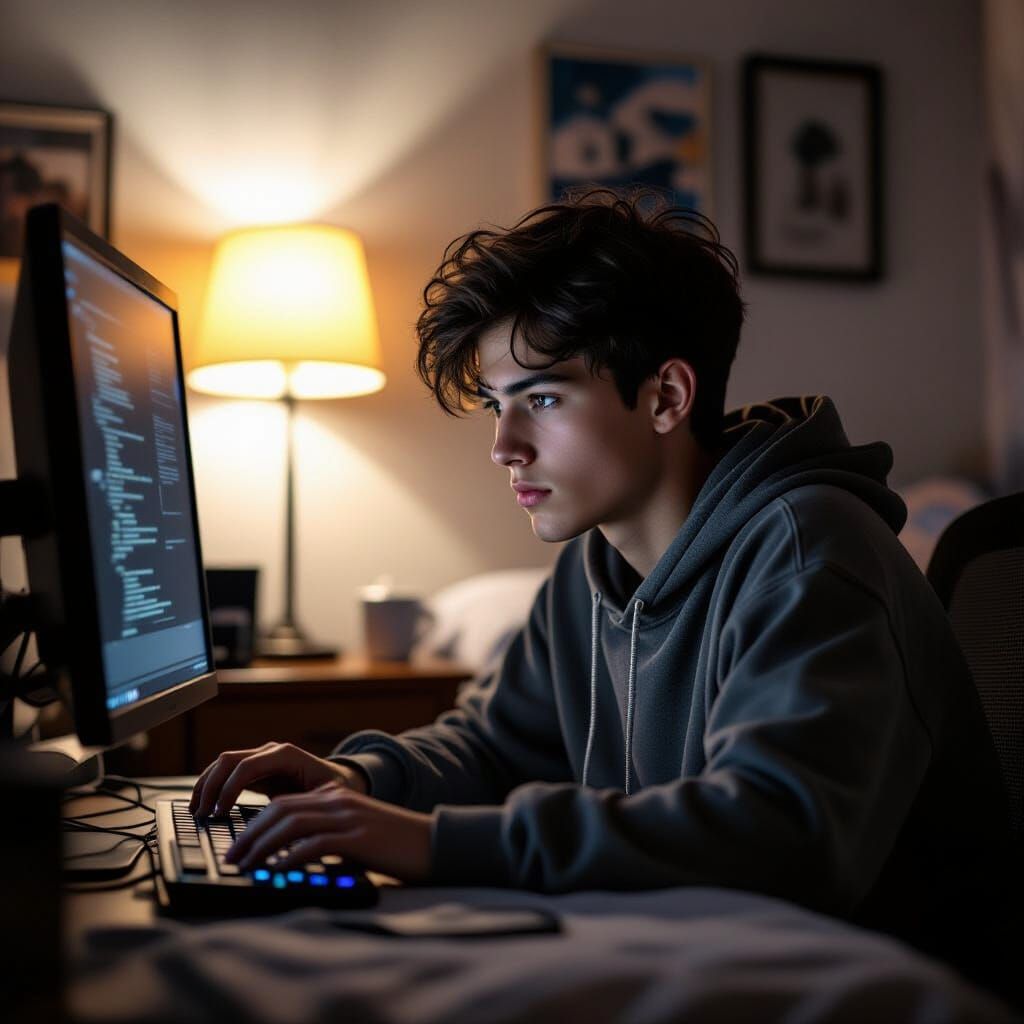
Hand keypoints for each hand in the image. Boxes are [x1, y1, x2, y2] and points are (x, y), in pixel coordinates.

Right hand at [189, 741, 366, 818]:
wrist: (343, 781)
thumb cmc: (337, 791)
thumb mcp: (324, 799)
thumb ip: (302, 807)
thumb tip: (283, 824)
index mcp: (287, 755)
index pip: (247, 766)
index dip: (228, 790)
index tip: (219, 814)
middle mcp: (271, 751)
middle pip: (228, 760)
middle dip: (210, 787)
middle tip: (201, 815)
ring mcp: (262, 758)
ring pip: (223, 763)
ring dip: (206, 785)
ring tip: (196, 811)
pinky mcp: (256, 769)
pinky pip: (226, 772)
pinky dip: (211, 786)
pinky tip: (203, 805)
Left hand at [224, 782, 432, 881]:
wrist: (434, 843)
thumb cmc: (396, 845)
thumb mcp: (357, 833)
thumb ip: (329, 836)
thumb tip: (292, 857)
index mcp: (337, 797)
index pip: (285, 803)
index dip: (256, 823)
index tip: (238, 845)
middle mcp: (338, 801)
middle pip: (281, 810)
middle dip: (251, 834)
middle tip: (232, 856)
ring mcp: (348, 817)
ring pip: (291, 824)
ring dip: (262, 845)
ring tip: (246, 865)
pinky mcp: (357, 838)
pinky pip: (314, 844)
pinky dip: (291, 857)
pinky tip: (277, 871)